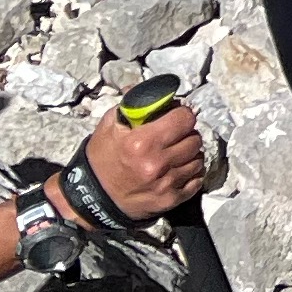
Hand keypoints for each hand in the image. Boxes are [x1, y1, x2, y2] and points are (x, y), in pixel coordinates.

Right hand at [81, 96, 204, 222]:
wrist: (92, 198)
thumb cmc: (102, 158)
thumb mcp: (110, 125)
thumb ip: (135, 104)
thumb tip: (161, 90)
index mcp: (142, 142)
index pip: (185, 118)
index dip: (181, 115)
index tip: (175, 117)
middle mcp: (157, 163)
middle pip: (195, 139)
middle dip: (186, 135)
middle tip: (173, 137)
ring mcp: (165, 184)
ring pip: (199, 159)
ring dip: (189, 155)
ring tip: (173, 155)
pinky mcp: (170, 200)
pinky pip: (197, 181)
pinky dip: (190, 174)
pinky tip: (175, 171)